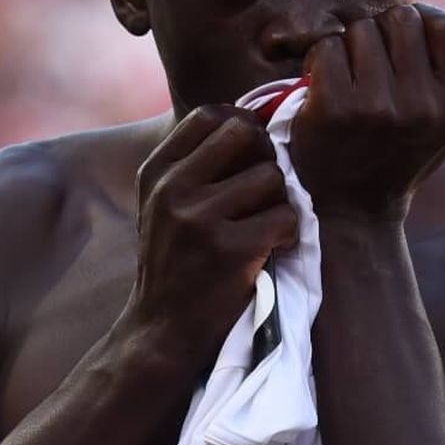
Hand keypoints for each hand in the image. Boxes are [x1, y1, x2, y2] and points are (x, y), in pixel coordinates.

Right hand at [124, 105, 298, 361]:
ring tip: (267, 227)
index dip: (242, 126)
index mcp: (156, 172)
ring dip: (281, 201)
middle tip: (267, 190)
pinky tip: (272, 251)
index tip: (251, 155)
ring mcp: (199, 218)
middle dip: (266, 156)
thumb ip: (194, 167)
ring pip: (271, 176)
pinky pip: (285, 217)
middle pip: (244, 133)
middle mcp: (172, 188)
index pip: (210, 114)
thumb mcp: (163, 206)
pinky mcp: (229, 250)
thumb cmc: (174, 265)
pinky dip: (289, 234)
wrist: (161, 330)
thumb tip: (251, 123)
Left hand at [290, 3, 444, 223]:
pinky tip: (322, 82)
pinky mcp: (333, 109)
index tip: (406, 34)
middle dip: (382, 29)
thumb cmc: (399, 157)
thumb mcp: (444, 125)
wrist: (354, 211)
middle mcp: (420, 106)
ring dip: (350, 44)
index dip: (424, 19)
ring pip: (361, 30)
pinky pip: (328, 48)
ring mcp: (376, 107)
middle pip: (400, 19)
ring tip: (349, 74)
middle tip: (371, 55)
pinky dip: (321, 58)